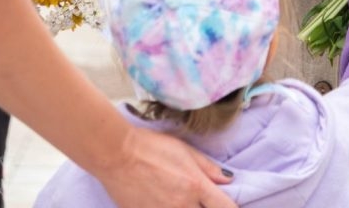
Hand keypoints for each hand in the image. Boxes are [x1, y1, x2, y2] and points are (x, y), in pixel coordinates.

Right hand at [103, 128, 235, 207]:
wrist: (117, 155)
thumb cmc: (152, 147)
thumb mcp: (184, 150)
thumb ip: (208, 167)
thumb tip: (229, 179)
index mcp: (195, 186)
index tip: (231, 206)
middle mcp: (183, 206)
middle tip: (203, 200)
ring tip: (183, 199)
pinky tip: (167, 201)